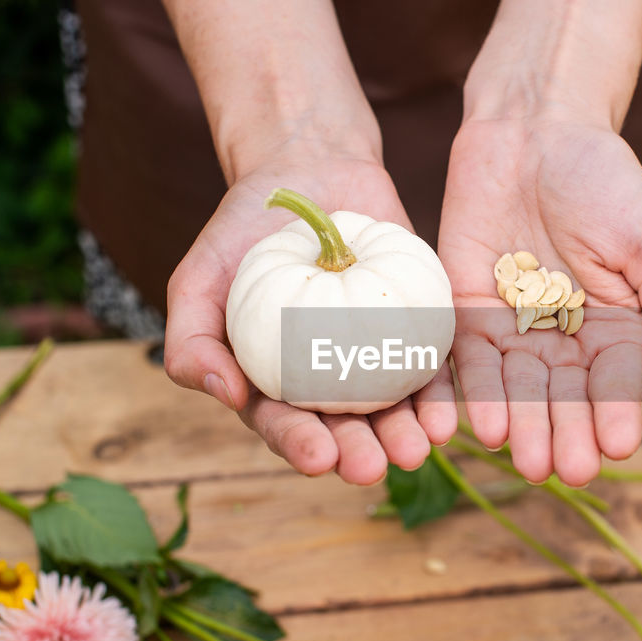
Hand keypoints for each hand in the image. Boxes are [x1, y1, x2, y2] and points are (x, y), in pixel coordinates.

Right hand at [163, 147, 457, 483]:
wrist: (305, 173)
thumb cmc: (240, 234)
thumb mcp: (198, 281)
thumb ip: (192, 342)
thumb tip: (225, 394)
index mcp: (273, 384)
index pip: (285, 425)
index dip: (300, 445)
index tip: (319, 458)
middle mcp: (326, 381)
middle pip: (345, 428)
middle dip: (360, 453)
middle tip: (374, 467)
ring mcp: (373, 356)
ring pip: (392, 407)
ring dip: (405, 434)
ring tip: (418, 449)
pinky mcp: (413, 327)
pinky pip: (429, 364)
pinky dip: (439, 391)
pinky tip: (449, 412)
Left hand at [438, 118, 641, 485]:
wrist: (537, 127)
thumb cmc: (607, 183)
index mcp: (614, 330)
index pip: (615, 381)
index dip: (615, 412)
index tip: (617, 446)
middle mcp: (561, 340)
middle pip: (562, 395)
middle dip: (563, 432)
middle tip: (565, 469)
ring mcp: (510, 328)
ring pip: (513, 386)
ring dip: (517, 423)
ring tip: (520, 457)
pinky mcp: (463, 311)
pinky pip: (463, 358)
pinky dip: (469, 391)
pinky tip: (475, 423)